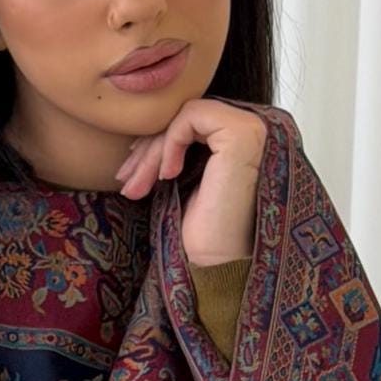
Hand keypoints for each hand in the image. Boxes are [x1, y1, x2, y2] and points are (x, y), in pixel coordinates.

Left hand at [114, 99, 265, 263]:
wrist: (216, 265)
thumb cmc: (201, 233)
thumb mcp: (184, 179)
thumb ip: (178, 149)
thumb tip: (141, 128)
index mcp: (242, 141)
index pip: (191, 123)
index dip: (157, 144)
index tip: (132, 173)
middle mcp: (253, 130)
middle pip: (186, 118)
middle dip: (148, 149)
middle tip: (126, 183)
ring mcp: (252, 129)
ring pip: (184, 116)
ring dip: (152, 152)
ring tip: (138, 187)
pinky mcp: (242, 133)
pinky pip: (190, 116)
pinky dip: (169, 143)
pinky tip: (168, 176)